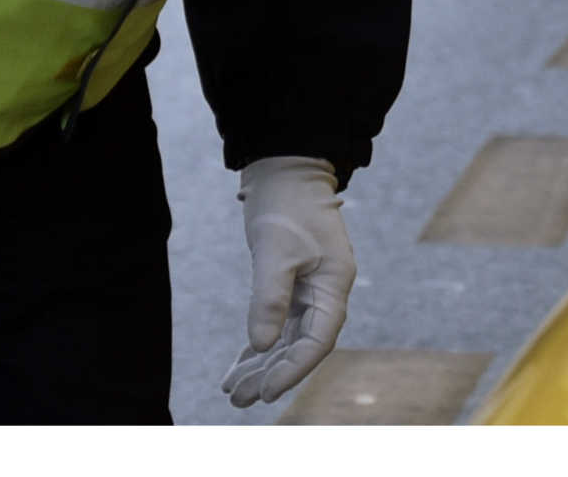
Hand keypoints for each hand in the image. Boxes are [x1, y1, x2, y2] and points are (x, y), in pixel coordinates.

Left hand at [224, 156, 355, 409]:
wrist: (285, 170)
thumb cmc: (285, 205)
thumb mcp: (274, 251)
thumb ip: (269, 299)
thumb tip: (261, 345)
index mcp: (334, 283)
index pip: (318, 340)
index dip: (292, 369)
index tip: (265, 391)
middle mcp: (326, 291)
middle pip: (301, 345)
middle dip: (271, 374)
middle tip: (239, 399)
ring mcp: (311, 288)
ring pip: (287, 338)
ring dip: (262, 364)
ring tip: (233, 390)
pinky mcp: (293, 283)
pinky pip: (278, 324)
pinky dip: (259, 343)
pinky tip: (240, 364)